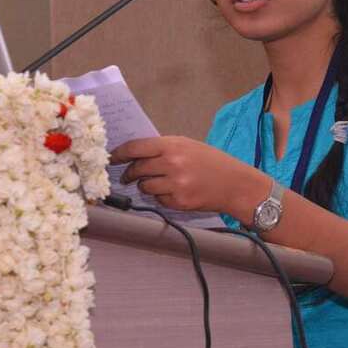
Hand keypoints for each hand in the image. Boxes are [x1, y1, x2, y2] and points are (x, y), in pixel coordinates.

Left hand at [109, 136, 267, 215]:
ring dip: (146, 186)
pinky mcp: (179, 201)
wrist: (235, 183)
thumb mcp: (188, 146)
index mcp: (173, 145)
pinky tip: (175, 191)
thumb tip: (135, 155)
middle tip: (128, 176)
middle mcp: (172, 163)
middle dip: (130, 174)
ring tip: (159, 183)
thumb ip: (163, 149)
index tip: (112, 158)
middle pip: (137, 169)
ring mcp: (175, 184)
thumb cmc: (212, 162)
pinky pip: (158, 199)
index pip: (135, 148)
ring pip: (145, 187)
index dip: (120, 154)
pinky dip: (161, 197)